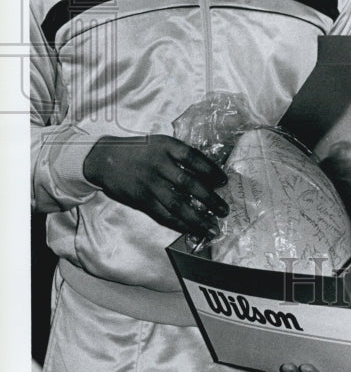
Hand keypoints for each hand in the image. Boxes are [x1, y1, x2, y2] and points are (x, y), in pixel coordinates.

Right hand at [83, 134, 228, 238]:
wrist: (105, 158)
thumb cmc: (140, 150)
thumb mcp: (161, 144)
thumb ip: (180, 155)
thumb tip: (208, 173)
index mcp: (167, 146)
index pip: (194, 158)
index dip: (211, 170)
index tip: (224, 181)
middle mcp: (159, 164)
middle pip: (189, 183)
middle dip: (210, 199)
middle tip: (224, 210)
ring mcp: (149, 184)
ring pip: (177, 204)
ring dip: (197, 218)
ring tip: (212, 228)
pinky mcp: (141, 199)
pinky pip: (163, 214)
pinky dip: (179, 223)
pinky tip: (191, 228)